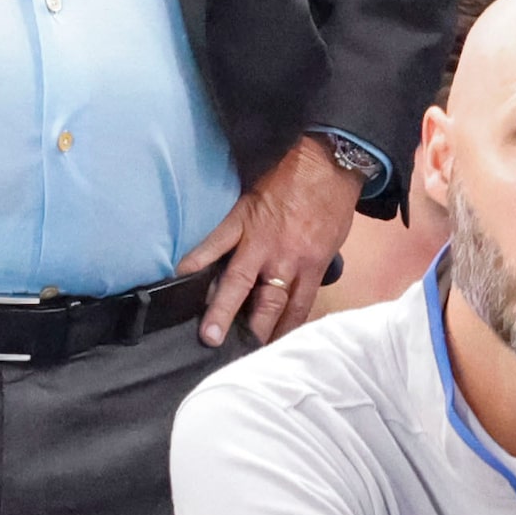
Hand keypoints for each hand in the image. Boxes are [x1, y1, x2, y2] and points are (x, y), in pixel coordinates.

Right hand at [182, 134, 363, 345]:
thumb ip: (312, 267)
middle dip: (252, 332)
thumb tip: (293, 289)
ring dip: (221, 310)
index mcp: (312, 266)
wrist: (328, 158)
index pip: (295, 311)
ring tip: (207, 335)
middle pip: (266, 305)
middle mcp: (285, 260)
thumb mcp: (334, 240)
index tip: (268, 352)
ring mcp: (260, 241)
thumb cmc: (334, 199)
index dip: (281, 333)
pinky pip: (214, 245)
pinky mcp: (241, 219)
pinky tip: (181, 278)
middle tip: (233, 356)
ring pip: (238, 283)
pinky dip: (197, 261)